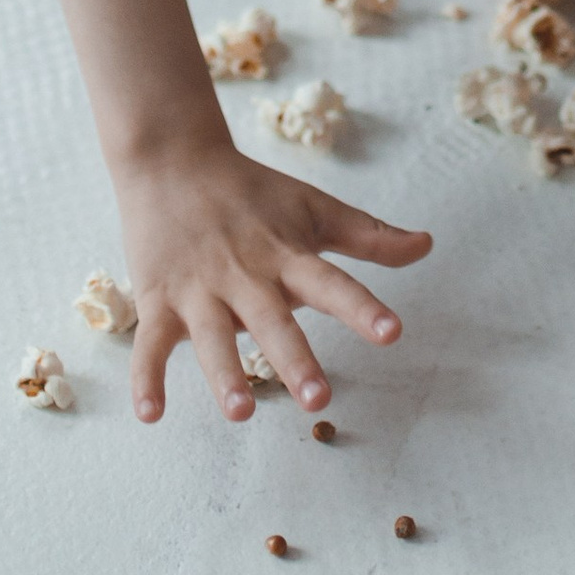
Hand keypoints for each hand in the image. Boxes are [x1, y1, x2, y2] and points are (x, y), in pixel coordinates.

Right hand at [112, 132, 431, 428]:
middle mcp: (245, 274)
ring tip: (241, 412)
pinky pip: (150, 343)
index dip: (361, 308)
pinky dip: (146, 377)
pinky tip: (151, 414)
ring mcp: (198, 288)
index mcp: (286, 254)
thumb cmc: (251, 191)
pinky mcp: (157, 299)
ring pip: (213, 337)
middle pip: (273, 320)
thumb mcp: (314, 207)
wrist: (172, 159)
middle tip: (319, 399)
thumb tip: (427, 245)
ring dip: (225, 373)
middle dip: (295, 359)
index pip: (331, 283)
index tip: (392, 332)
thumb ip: (368, 235)